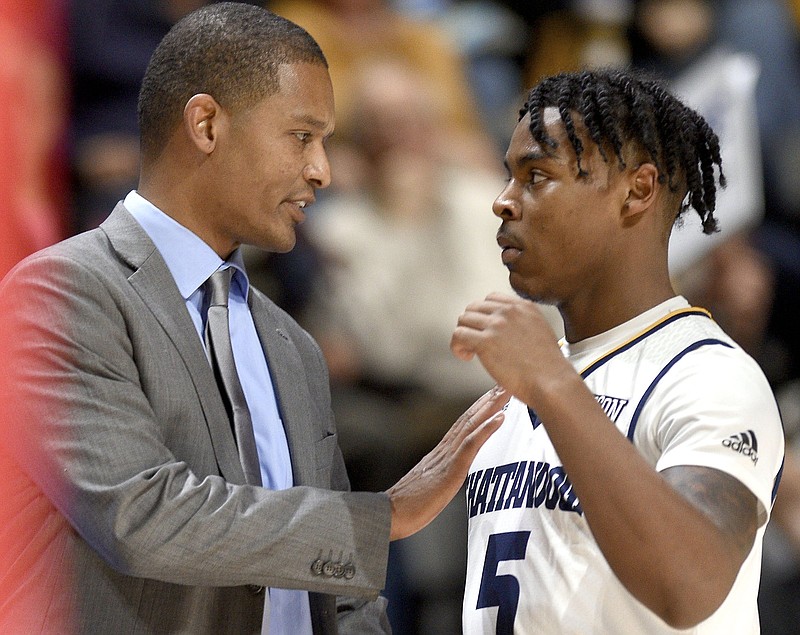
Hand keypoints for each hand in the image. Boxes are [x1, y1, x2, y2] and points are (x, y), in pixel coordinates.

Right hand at [385, 385, 506, 539]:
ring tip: (506, 391)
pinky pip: (470, 445)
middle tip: (504, 383)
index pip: (462, 426)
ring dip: (491, 407)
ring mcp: (446, 458)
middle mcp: (443, 450)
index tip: (493, 396)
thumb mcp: (429, 489)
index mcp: (439, 455)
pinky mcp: (450, 470)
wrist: (389, 514)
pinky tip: (500, 417)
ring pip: (471, 425)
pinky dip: (486, 429)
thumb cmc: (407, 507)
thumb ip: (440, 479)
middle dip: (487, 401)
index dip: (478, 410)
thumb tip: (450, 479)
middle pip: (468, 419)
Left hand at [451, 293, 571, 403]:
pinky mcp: (485, 342)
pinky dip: (457, 346)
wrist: (551, 381)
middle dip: (471, 324)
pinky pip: (458, 335)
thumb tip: (503, 332)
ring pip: (464, 319)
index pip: (491, 298)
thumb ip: (522, 324)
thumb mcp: (540, 332)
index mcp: (524, 307)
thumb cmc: (548, 367)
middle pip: (474, 308)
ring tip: (470, 351)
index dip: (483, 314)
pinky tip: (466, 356)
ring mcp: (496, 325)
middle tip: (475, 341)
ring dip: (463, 335)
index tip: (484, 328)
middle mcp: (509, 311)